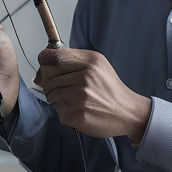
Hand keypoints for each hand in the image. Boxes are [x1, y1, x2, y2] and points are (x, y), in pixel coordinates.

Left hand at [36, 48, 151, 141]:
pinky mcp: (77, 114)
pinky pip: (58, 111)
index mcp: (91, 62)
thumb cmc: (110, 89)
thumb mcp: (98, 65)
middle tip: (60, 87)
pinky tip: (77, 109)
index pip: (54, 56)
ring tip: (71, 99)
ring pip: (51, 95)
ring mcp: (81, 97)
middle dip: (50, 84)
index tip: (44, 64)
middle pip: (49, 78)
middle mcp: (85, 77)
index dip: (44, 60)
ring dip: (56, 99)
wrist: (127, 112)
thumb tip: (45, 60)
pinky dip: (64, 111)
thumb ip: (74, 59)